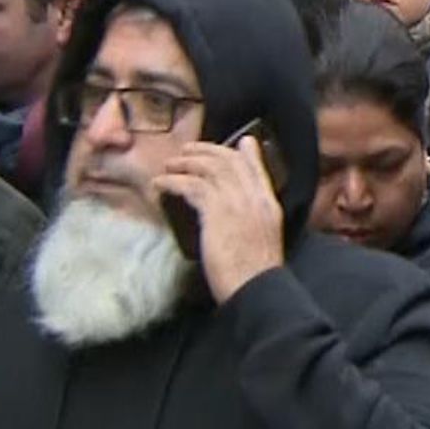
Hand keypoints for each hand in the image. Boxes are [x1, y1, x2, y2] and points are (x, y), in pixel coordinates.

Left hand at [152, 136, 283, 303]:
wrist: (256, 286)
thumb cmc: (256, 273)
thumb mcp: (263, 239)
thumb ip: (254, 221)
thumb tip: (239, 217)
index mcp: (269, 205)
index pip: (257, 169)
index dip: (246, 153)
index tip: (240, 142)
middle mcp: (254, 198)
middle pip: (230, 161)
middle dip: (207, 151)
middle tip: (189, 150)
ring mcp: (236, 202)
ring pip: (209, 168)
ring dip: (185, 163)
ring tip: (169, 165)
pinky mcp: (216, 211)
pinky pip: (190, 185)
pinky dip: (172, 181)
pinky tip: (160, 184)